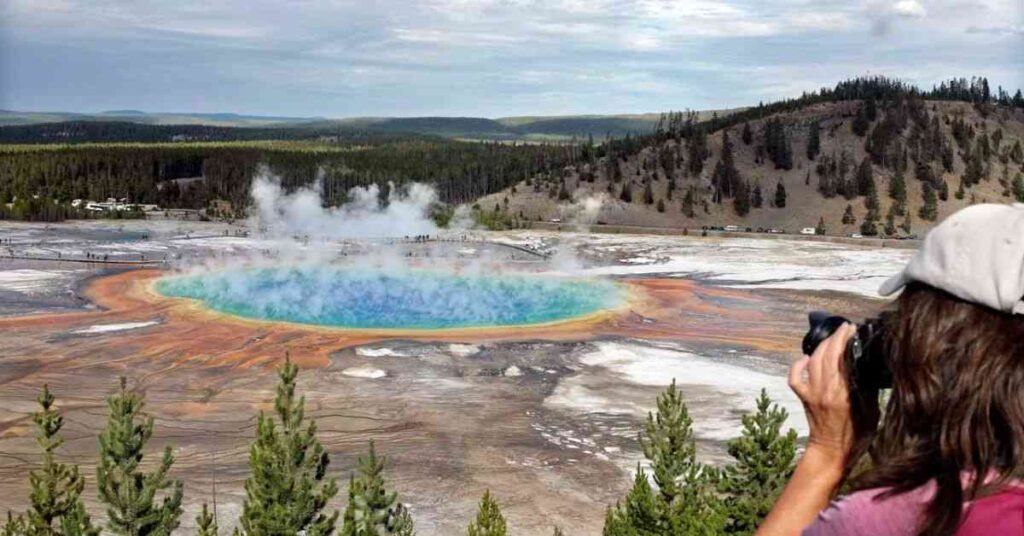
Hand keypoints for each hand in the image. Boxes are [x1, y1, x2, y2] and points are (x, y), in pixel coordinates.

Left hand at [788, 323, 856, 463]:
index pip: (842, 357)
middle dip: (835, 337)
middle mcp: (825, 390)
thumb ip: (867, 388)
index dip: (846, 340)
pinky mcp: (804, 397)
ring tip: (833, 338)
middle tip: (845, 328)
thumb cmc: (857, 436)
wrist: (832, 453)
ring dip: (822, 346)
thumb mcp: (871, 411)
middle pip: (826, 355)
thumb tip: (867, 365)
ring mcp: (811, 393)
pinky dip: (799, 364)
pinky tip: (806, 358)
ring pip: (812, 361)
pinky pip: (796, 376)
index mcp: (843, 393)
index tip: (853, 329)